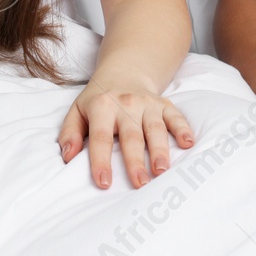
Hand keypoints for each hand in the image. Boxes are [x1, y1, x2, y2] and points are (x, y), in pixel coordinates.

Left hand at [58, 81, 194, 188]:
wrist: (124, 72)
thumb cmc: (98, 100)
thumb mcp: (77, 111)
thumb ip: (70, 133)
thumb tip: (68, 156)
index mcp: (101, 107)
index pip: (100, 137)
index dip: (101, 160)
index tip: (104, 183)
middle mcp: (126, 104)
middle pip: (131, 135)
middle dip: (135, 160)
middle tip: (139, 183)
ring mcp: (147, 103)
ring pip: (155, 128)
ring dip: (160, 149)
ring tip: (162, 170)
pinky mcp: (164, 104)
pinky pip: (175, 116)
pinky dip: (183, 128)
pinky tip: (188, 143)